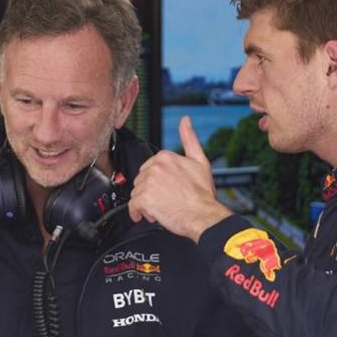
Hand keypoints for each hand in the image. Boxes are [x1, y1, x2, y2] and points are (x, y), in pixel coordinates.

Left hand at [129, 116, 232, 241]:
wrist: (204, 216)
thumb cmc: (202, 194)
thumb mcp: (200, 161)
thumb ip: (190, 139)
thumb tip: (185, 121)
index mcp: (165, 157)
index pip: (149, 169)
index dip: (157, 182)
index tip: (166, 189)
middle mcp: (155, 167)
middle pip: (141, 181)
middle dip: (150, 193)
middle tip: (166, 200)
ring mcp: (149, 183)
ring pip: (136, 194)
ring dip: (146, 204)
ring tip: (162, 208)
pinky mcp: (145, 199)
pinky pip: (133, 207)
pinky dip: (138, 213)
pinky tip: (149, 215)